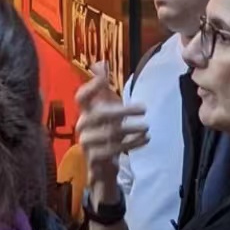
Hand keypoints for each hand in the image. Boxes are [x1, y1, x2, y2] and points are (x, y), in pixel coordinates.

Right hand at [75, 62, 148, 197]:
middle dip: (123, 111)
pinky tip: (145, 139)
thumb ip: (103, 90)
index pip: (82, 97)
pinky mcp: (96, 159)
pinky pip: (114, 150)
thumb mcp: (105, 111)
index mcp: (84, 112)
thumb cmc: (105, 133)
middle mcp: (83, 126)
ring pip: (110, 134)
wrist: (101, 167)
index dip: (91, 87)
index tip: (104, 78)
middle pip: (101, 115)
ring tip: (147, 127)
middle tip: (144, 109)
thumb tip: (102, 63)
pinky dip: (132, 144)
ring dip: (130, 130)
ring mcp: (87, 143)